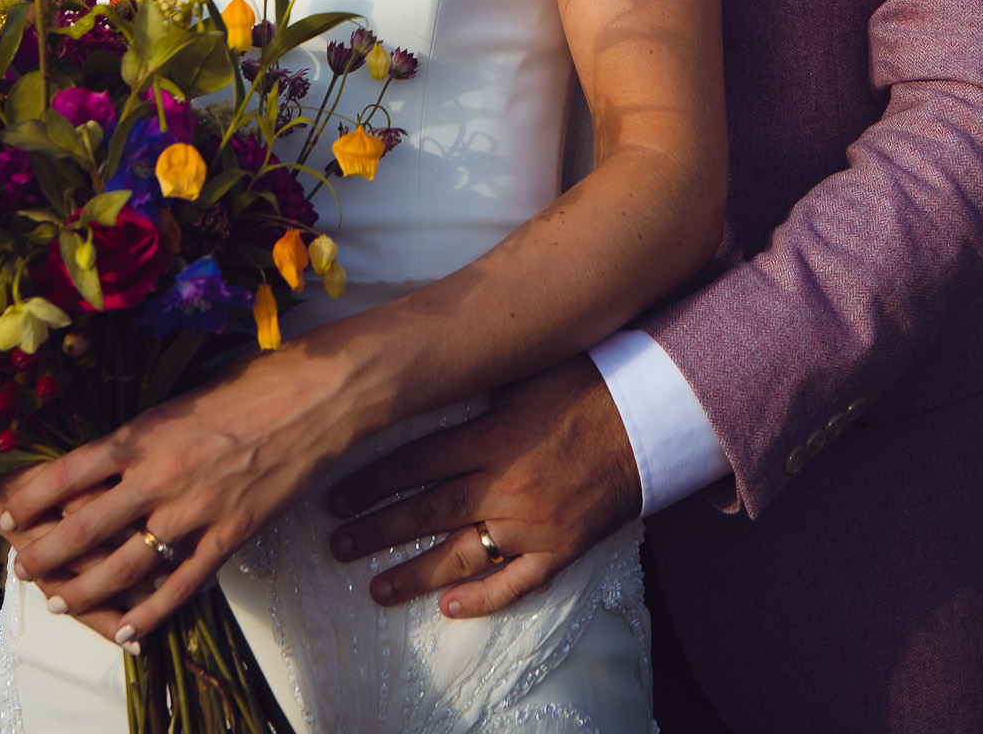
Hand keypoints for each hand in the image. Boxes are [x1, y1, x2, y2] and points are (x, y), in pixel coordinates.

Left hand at [0, 343, 350, 646]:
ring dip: (83, 590)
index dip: (29, 499)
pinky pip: (181, 585)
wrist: (319, 394)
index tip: (7, 515)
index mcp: (145, 432)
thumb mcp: (188, 391)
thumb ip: (151, 428)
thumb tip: (116, 454)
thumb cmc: (259, 380)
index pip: (68, 473)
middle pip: (82, 529)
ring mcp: (195, 510)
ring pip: (122, 567)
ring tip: (58, 601)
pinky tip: (127, 631)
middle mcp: (160, 475)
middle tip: (21, 568)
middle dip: (43, 554)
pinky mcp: (231, 535)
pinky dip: (149, 615)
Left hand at [326, 354, 640, 618]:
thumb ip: (473, 388)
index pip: (415, 463)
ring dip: (412, 573)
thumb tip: (416, 380)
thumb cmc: (582, 383)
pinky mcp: (560, 549)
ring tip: (373, 587)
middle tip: (336, 544)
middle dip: (376, 528)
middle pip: (426, 510)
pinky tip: (448, 609)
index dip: (371, 481)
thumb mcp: (521, 374)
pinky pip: (515, 583)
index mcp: (492, 436)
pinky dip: (481, 599)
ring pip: (460, 554)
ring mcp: (532, 523)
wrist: (647, 417)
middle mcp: (505, 483)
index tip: (335, 495)